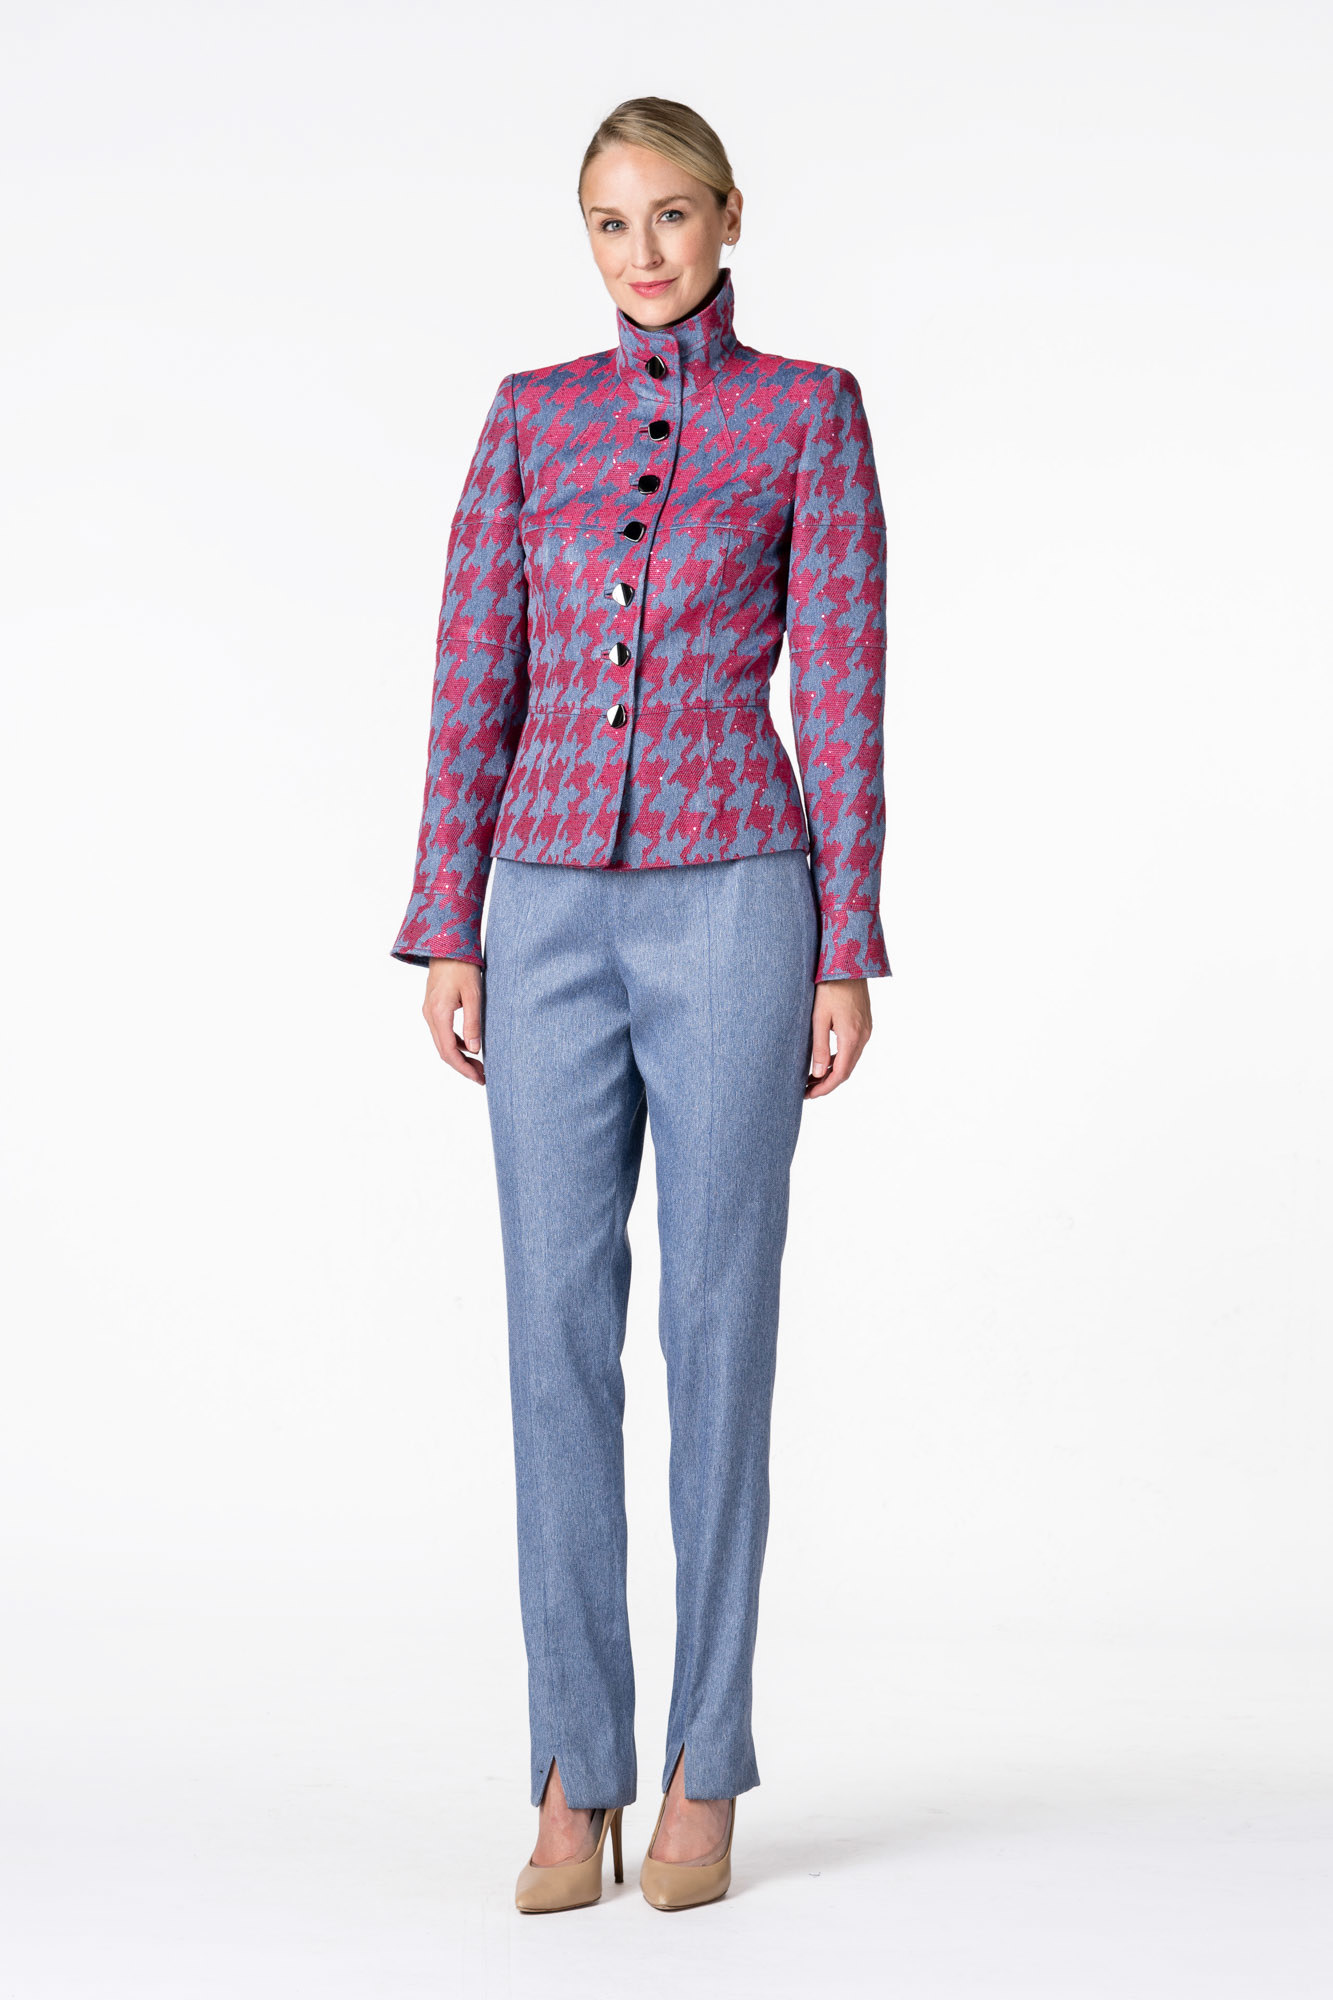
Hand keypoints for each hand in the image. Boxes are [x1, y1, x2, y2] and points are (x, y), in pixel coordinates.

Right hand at [423, 957, 484, 1084]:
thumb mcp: (473, 994)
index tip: (479, 1078)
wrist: (447, 944)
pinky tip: (470, 1047)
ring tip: (479, 1066)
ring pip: (442, 1043)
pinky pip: (442, 1032)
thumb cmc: (463, 966)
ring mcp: (429, 1011)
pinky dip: (455, 1044)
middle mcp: (430, 1015)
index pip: (449, 1051)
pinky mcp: (433, 1007)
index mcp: (439, 1014)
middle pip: (444, 1051)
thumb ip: (473, 1023)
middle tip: (482, 1077)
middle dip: (463, 1067)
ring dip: (459, 1056)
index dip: (464, 1068)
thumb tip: (474, 1050)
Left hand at [805, 977, 872, 1098]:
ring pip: (850, 1060)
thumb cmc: (830, 987)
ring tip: (812, 1077)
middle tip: (806, 1089)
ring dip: (832, 1072)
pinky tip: (825, 1060)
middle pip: (846, 1070)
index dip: (824, 1088)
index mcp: (851, 1037)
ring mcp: (866, 1030)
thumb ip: (818, 1047)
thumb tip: (817, 1074)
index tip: (808, 1094)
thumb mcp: (819, 1018)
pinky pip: (853, 1049)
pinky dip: (839, 1059)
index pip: (839, 1074)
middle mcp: (863, 1036)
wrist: (848, 963)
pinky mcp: (864, 1024)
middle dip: (827, 1083)